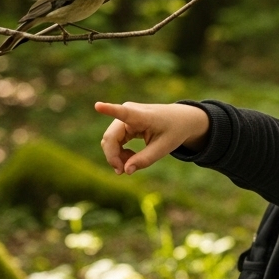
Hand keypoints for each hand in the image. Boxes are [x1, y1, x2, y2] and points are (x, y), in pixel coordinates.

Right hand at [94, 101, 209, 174]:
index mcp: (142, 115)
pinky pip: (113, 140)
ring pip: (109, 140)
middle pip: (110, 138)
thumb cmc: (174, 131)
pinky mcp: (122, 122)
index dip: (109, 110)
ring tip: (131, 164)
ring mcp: (123, 116)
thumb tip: (126, 171)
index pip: (123, 113)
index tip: (98, 105)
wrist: (180, 119)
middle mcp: (128, 111)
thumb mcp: (164, 148)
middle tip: (122, 172)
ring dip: (116, 156)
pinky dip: (119, 152)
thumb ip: (145, 160)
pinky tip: (130, 158)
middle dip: (113, 157)